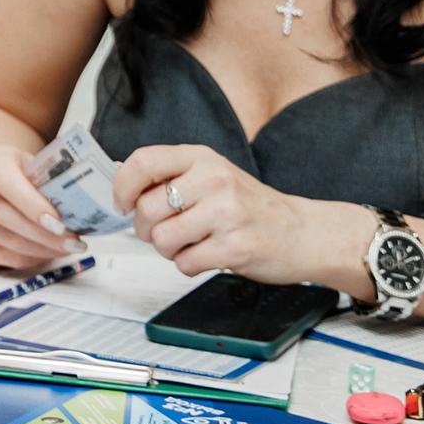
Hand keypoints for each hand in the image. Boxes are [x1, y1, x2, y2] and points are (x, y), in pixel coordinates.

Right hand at [0, 143, 84, 272]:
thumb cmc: (23, 173)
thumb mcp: (37, 165)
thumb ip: (54, 181)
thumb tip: (86, 202)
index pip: (5, 181)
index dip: (31, 205)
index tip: (59, 223)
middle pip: (5, 216)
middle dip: (43, 236)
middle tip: (72, 244)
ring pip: (2, 240)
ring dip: (38, 251)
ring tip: (63, 250)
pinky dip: (24, 260)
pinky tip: (43, 254)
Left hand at [114, 142, 310, 281]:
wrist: (301, 232)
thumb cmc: (250, 205)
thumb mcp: (211, 175)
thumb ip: (171, 175)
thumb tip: (121, 179)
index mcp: (202, 158)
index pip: (143, 162)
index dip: (122, 187)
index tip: (123, 204)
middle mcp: (214, 180)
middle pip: (147, 209)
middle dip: (146, 230)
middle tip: (163, 233)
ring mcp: (226, 214)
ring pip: (163, 240)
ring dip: (168, 251)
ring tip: (190, 244)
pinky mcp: (235, 248)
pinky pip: (185, 264)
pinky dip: (189, 265)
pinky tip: (208, 256)